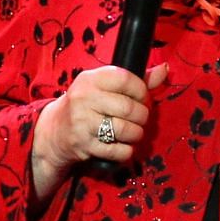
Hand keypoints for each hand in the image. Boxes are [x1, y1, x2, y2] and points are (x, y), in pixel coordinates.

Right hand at [29, 62, 168, 208]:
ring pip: (126, 130)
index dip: (141, 90)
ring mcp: (83, 123)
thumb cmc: (86, 105)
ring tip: (132, 133)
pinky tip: (121, 145)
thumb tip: (164, 69)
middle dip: (142, 116)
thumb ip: (135, 80)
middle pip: (129, 108)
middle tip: (139, 119)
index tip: (142, 98)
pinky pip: (119, 151)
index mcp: (90, 79)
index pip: (125, 78)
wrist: (55, 132)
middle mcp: (84, 98)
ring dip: (136, 134)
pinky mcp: (85, 145)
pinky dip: (126, 151)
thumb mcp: (103, 87)